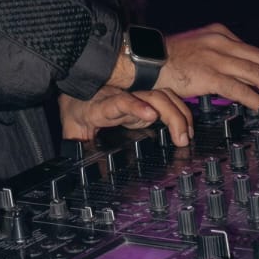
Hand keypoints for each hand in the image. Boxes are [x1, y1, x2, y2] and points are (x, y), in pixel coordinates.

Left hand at [59, 86, 193, 146]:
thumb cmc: (75, 110)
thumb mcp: (71, 131)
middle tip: (181, 139)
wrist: (76, 92)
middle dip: (171, 115)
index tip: (151, 114)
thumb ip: (76, 146)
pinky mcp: (144, 102)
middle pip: (151, 97)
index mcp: (103, 105)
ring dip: (179, 114)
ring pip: (162, 96)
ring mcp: (135, 97)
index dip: (136, 106)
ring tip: (186, 137)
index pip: (120, 102)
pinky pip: (166, 101)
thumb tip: (79, 165)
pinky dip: (180, 113)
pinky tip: (186, 129)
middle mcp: (123, 97)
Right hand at [155, 23, 258, 111]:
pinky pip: (239, 88)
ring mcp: (215, 57)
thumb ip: (219, 57)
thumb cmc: (168, 58)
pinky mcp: (208, 74)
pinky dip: (255, 99)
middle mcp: (222, 41)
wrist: (144, 59)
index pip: (257, 51)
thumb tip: (238, 76)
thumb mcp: (199, 48)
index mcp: (220, 34)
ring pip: (257, 73)